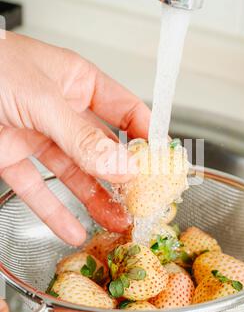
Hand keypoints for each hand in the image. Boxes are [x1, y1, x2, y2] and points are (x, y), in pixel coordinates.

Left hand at [0, 32, 149, 244]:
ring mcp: (38, 135)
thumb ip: (81, 136)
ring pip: (75, 173)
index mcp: (78, 82)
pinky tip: (72, 228)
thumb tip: (123, 164)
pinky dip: (54, 210)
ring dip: (96, 199)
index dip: (146, 136)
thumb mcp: (41, 98)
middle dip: (124, 177)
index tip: (161, 164)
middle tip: (141, 202)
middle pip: (104, 148)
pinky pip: (38, 188)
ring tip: (117, 221)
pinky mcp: (12, 157)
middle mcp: (62, 110)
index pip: (126, 111)